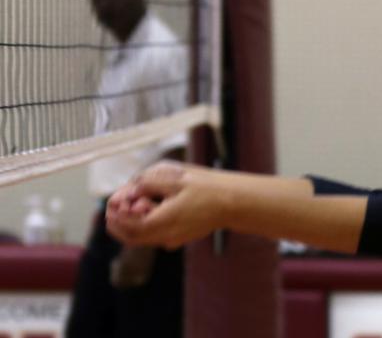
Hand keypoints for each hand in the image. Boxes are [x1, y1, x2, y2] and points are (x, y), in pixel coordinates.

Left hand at [106, 162, 229, 248]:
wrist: (232, 203)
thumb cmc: (207, 189)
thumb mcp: (176, 179)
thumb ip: (149, 183)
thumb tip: (131, 190)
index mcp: (162, 222)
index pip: (128, 227)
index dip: (116, 216)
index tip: (112, 202)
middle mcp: (165, 236)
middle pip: (131, 237)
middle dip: (118, 224)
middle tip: (113, 208)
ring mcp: (173, 239)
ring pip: (142, 238)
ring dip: (130, 225)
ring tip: (131, 205)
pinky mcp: (180, 237)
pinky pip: (154, 236)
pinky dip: (144, 226)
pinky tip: (150, 208)